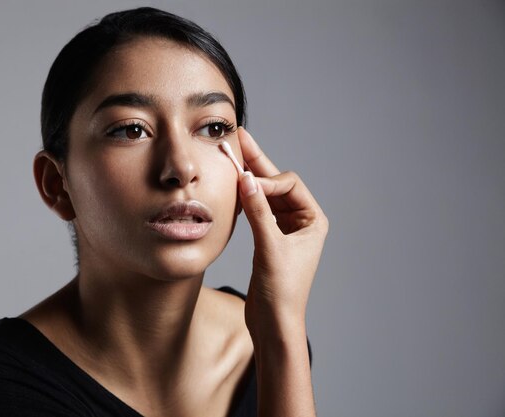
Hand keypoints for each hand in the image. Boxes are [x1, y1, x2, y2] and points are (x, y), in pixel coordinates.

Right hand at [235, 127, 328, 337]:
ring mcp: (284, 229)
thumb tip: (247, 179)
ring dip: (249, 180)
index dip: (266, 181)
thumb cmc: (281, 292)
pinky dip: (244, 199)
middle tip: (240, 138)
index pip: (289, 186)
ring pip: (265, 196)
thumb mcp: (270, 248)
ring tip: (232, 155)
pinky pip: (257, 210)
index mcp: (313, 221)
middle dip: (258, 164)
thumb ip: (258, 212)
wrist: (273, 324)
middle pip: (277, 185)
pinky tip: (232, 187)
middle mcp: (301, 222)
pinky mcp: (269, 238)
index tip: (243, 183)